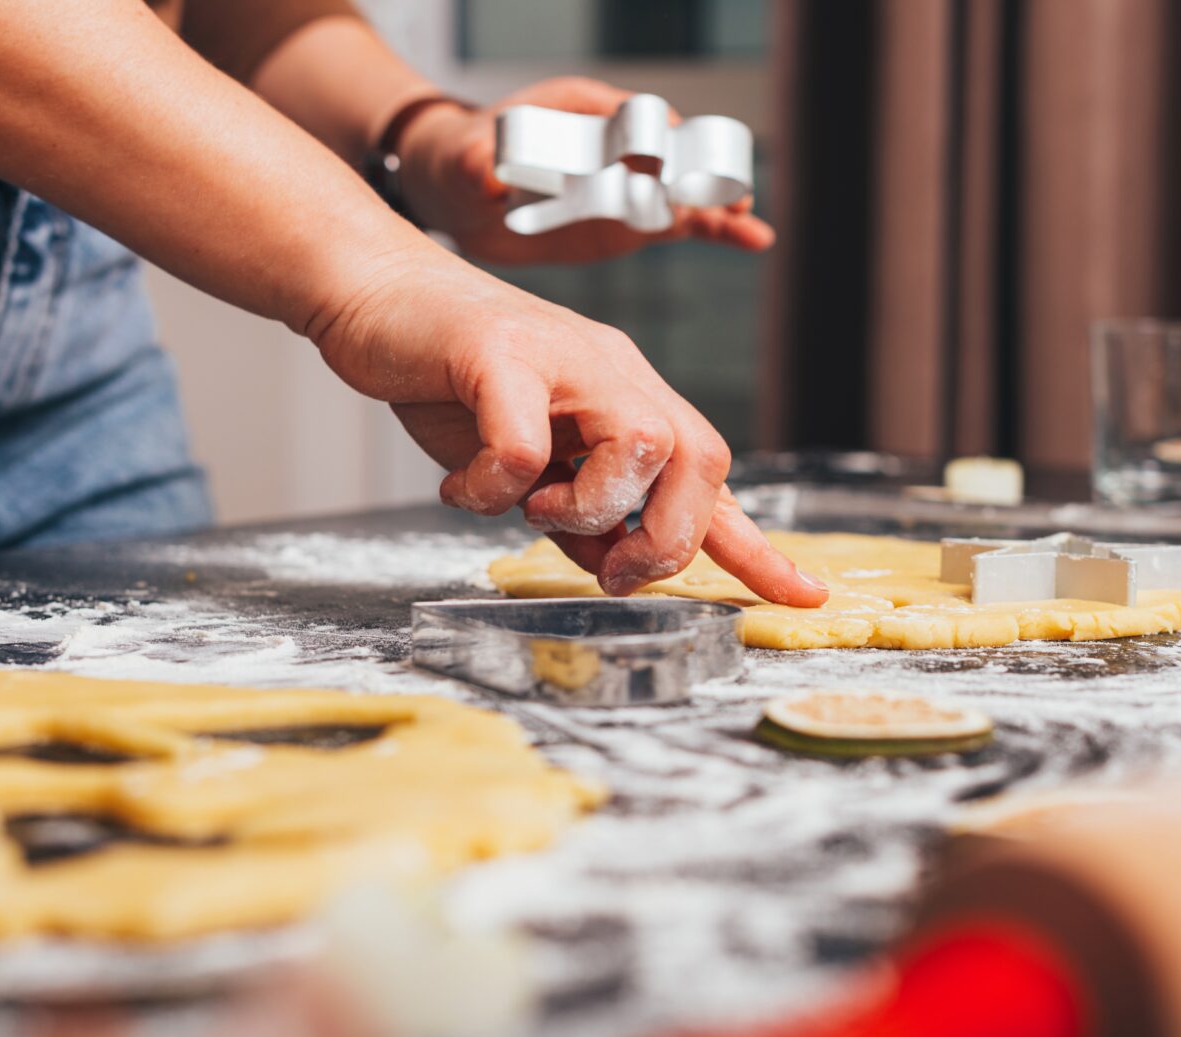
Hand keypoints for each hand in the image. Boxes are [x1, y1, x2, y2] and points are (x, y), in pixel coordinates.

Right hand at [308, 248, 827, 606]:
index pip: (711, 477)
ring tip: (526, 506)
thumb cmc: (455, 384)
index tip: (803, 596)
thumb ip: (582, 512)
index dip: (757, 546)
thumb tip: (619, 565)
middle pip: (701, 457)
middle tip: (612, 568)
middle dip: (666, 537)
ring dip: (583, 508)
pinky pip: (522, 448)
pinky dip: (490, 488)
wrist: (377, 296)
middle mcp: (616, 372)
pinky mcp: (500, 353)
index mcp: (631, 400)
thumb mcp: (534, 465)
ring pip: (638, 448)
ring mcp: (565, 358)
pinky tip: (460, 483)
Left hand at [396, 77, 774, 263]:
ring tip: (750, 226)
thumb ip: (478, 163)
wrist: (462, 195)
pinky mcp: (631, 218)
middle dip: (700, 173)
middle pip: (671, 151)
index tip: (669, 160)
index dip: (654, 137)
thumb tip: (489, 173)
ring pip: (685, 189)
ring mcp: (628, 182)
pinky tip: (754, 240)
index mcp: (583, 110)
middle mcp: (616, 143)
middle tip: (728, 196)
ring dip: (719, 204)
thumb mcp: (465, 159)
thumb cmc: (463, 161)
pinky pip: (680, 222)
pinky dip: (715, 229)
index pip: (632, 116)